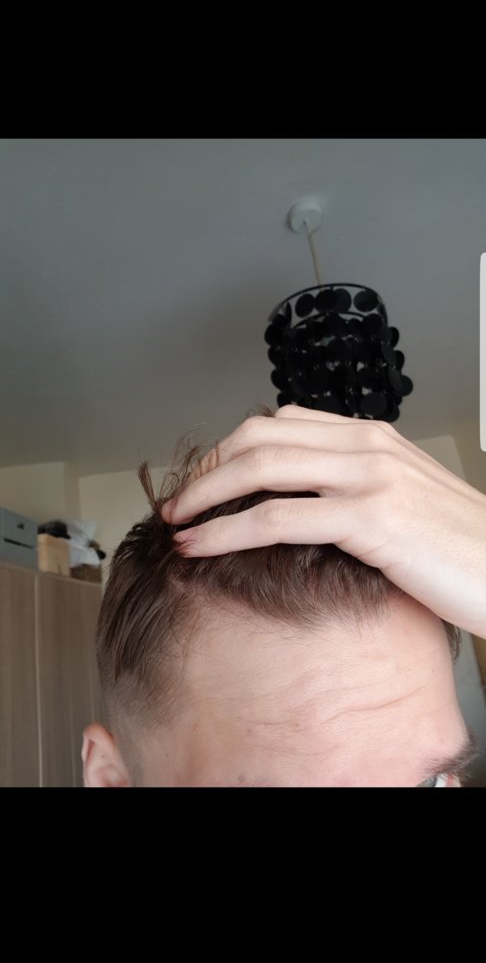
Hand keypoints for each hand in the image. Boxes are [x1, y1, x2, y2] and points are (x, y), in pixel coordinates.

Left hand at [162, 405, 485, 637]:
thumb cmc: (461, 547)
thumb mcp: (406, 500)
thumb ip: (354, 487)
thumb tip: (300, 505)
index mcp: (373, 436)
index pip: (280, 422)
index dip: (229, 450)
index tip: (203, 481)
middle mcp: (366, 444)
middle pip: (258, 437)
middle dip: (206, 470)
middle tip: (177, 501)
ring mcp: (369, 476)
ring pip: (259, 468)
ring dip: (204, 496)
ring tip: (175, 521)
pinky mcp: (370, 518)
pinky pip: (276, 517)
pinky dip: (226, 531)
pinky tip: (200, 546)